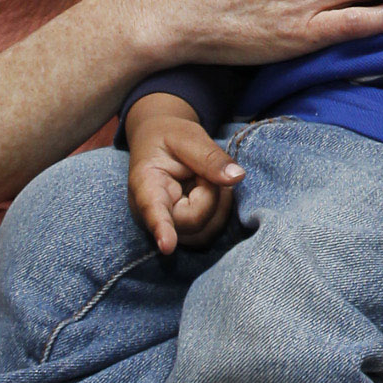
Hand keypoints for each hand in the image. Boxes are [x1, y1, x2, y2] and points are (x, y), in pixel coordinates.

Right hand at [127, 99, 242, 254]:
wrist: (158, 143)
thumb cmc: (169, 137)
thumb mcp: (188, 137)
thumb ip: (210, 157)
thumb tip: (237, 178)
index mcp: (145, 184)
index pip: (153, 209)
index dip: (162, 228)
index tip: (167, 246)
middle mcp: (150, 214)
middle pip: (192, 221)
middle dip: (210, 195)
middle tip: (204, 171)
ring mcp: (167, 226)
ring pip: (204, 232)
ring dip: (218, 204)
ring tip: (206, 178)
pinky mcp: (183, 231)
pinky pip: (208, 232)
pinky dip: (219, 211)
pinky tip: (212, 191)